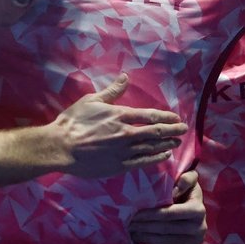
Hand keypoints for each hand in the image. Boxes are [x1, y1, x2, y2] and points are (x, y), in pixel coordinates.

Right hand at [53, 73, 187, 177]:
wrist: (61, 146)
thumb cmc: (73, 121)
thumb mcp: (92, 100)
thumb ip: (112, 91)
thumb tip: (125, 77)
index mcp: (120, 115)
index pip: (150, 115)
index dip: (166, 116)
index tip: (176, 118)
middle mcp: (126, 133)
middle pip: (155, 131)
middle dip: (172, 130)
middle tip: (183, 129)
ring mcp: (124, 151)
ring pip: (152, 147)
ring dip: (167, 144)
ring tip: (177, 142)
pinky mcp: (119, 166)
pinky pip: (143, 162)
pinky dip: (156, 159)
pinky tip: (164, 156)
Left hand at [128, 170, 206, 243]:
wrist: (199, 212)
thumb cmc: (189, 192)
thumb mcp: (191, 181)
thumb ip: (186, 179)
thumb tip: (173, 191)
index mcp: (197, 210)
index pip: (169, 213)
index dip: (150, 214)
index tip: (134, 214)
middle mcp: (198, 228)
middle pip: (164, 229)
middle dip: (144, 227)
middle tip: (128, 224)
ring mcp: (194, 241)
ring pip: (164, 241)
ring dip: (145, 237)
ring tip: (132, 232)